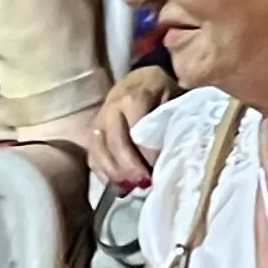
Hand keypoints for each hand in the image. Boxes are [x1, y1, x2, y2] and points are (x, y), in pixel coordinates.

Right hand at [90, 65, 176, 193]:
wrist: (142, 80)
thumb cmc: (163, 93)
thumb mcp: (175, 98)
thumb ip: (173, 121)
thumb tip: (174, 153)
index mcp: (134, 95)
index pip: (136, 127)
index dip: (147, 152)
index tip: (159, 168)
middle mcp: (111, 106)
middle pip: (114, 142)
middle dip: (130, 166)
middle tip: (145, 183)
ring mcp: (99, 119)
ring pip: (99, 150)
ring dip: (115, 173)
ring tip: (132, 187)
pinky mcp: (92, 133)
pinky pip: (92, 157)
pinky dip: (104, 174)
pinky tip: (120, 185)